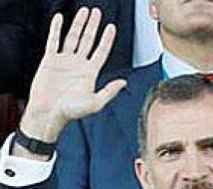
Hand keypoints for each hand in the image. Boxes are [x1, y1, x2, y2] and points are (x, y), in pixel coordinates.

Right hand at [19, 8, 125, 145]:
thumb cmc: (71, 112)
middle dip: (93, 26)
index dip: (107, 39)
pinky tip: (60, 18)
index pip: (101, 51)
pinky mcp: (50, 60)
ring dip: (79, 24)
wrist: (48, 113)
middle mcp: (79, 64)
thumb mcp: (95, 103)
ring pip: (73, 37)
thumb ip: (109, 91)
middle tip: (98, 13)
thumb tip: (124, 82)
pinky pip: (53, 41)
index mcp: (90, 73)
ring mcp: (64, 61)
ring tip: (84, 11)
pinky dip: (56, 29)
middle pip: (88, 40)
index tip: (112, 27)